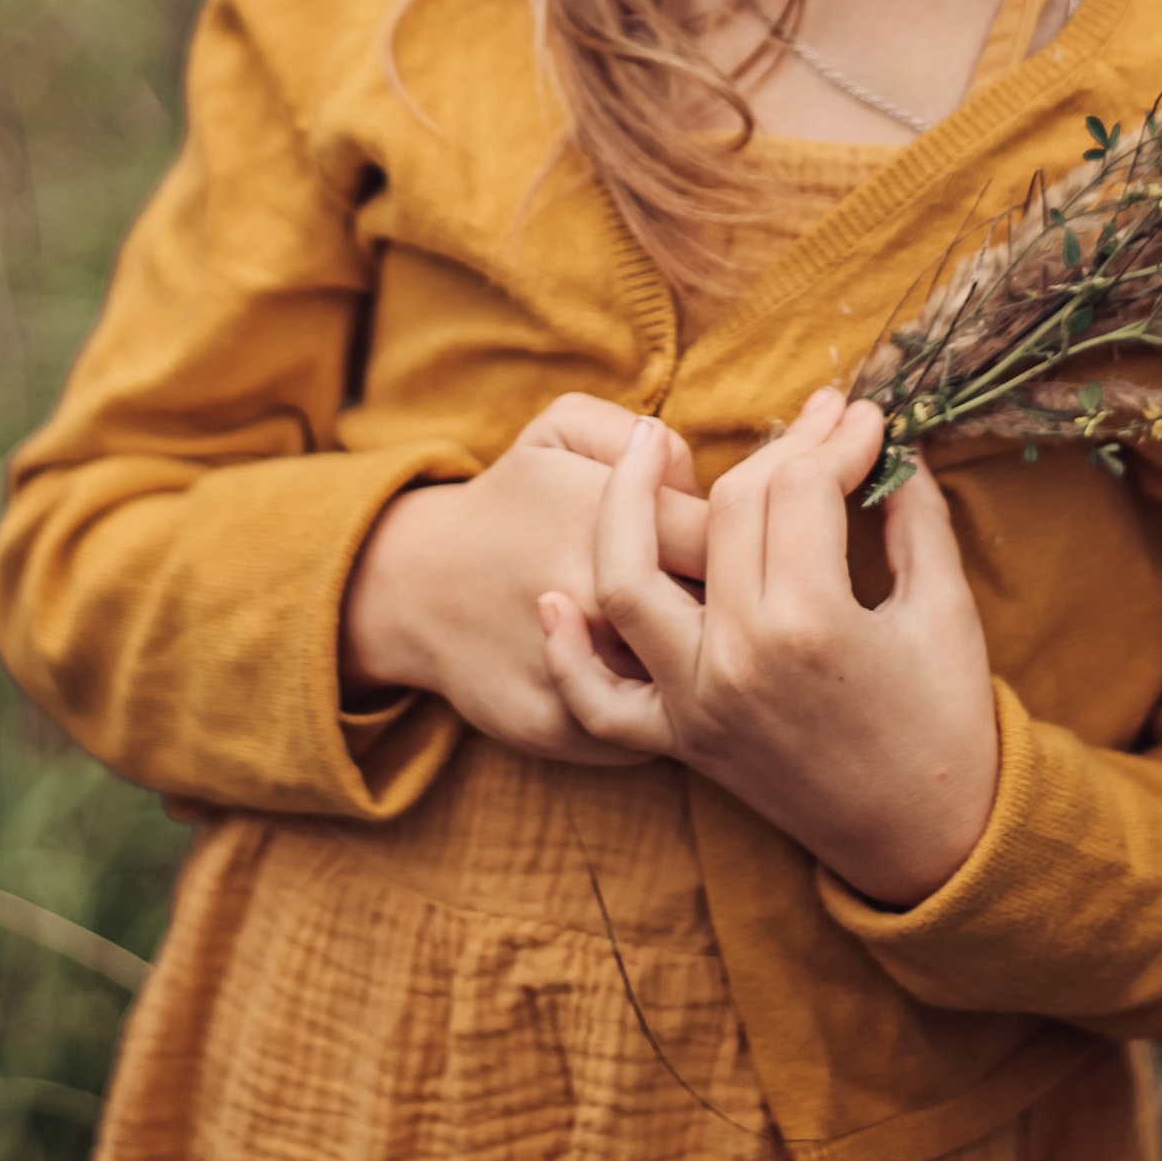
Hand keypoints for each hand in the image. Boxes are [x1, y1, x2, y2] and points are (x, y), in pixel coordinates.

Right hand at [341, 393, 710, 768]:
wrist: (416, 587)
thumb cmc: (509, 500)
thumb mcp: (560, 430)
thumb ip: (637, 433)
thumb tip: (688, 474)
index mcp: (604, 525)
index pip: (727, 532)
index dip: (745, 531)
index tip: (735, 534)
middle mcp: (597, 606)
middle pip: (717, 611)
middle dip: (732, 599)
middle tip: (721, 587)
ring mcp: (578, 675)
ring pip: (686, 679)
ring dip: (701, 660)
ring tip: (691, 632)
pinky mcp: (560, 729)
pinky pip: (645, 728)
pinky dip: (661, 704)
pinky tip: (657, 677)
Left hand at [536, 387, 999, 904]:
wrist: (929, 845)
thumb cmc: (949, 727)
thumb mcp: (946, 611)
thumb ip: (915, 517)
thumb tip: (895, 446)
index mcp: (811, 621)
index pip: (800, 487)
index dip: (834, 439)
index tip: (863, 419)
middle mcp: (738, 656)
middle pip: (728, 510)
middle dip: (776, 450)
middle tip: (813, 421)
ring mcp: (697, 701)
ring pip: (627, 581)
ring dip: (624, 505)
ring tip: (645, 445)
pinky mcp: (680, 740)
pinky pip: (598, 702)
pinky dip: (568, 653)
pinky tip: (554, 596)